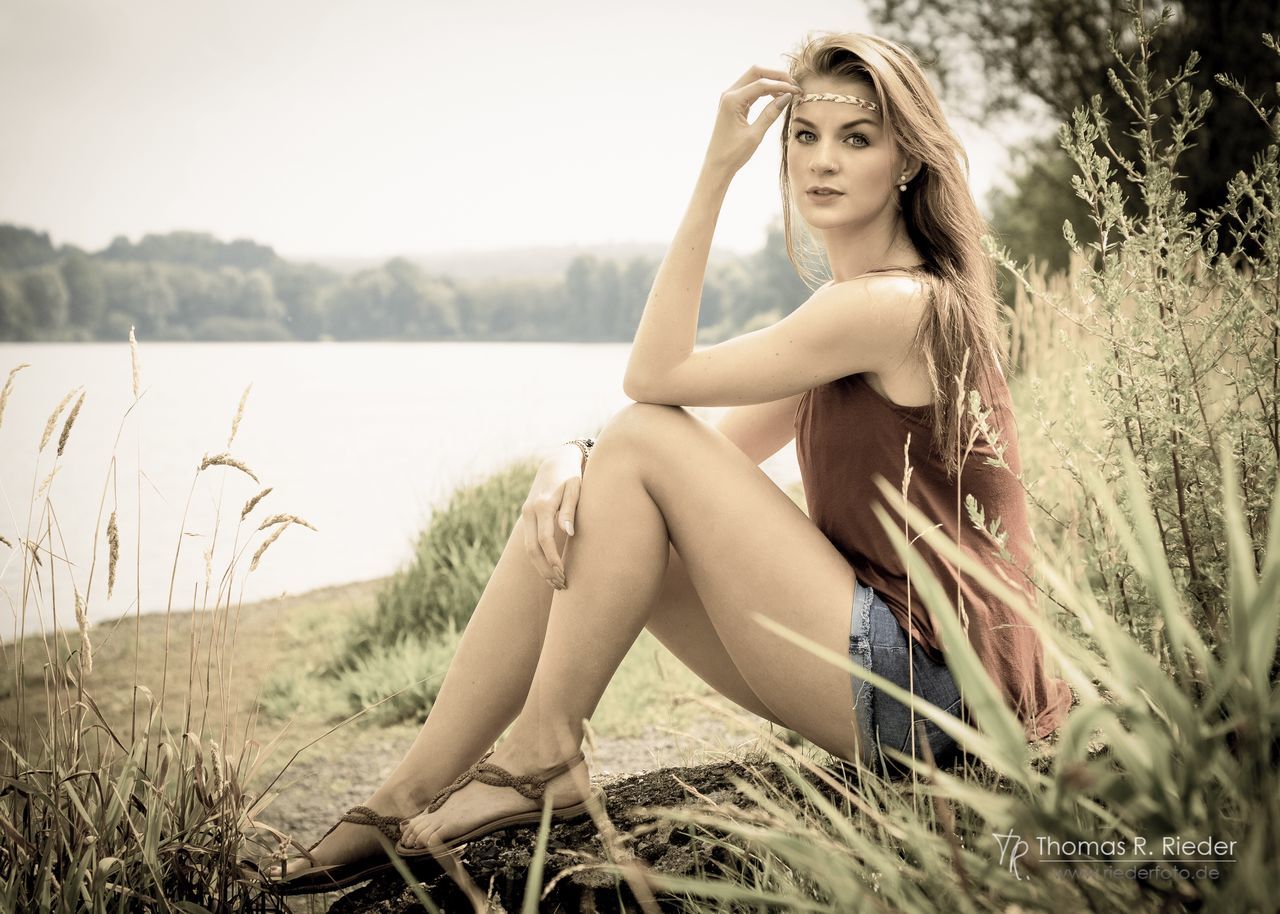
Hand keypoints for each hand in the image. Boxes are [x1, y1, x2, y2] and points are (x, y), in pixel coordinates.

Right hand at [520, 445, 582, 588]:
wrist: (555, 463)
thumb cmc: (572, 477)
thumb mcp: (576, 489)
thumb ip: (570, 510)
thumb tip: (568, 532)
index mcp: (543, 505)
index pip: (544, 539)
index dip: (552, 559)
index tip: (563, 573)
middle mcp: (530, 511)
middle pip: (531, 548)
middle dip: (545, 569)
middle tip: (561, 584)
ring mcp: (526, 514)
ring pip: (528, 548)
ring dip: (540, 567)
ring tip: (556, 582)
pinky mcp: (527, 517)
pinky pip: (529, 542)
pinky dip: (538, 558)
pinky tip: (549, 569)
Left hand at [703, 65, 801, 173]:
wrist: (717, 166)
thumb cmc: (733, 154)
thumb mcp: (755, 135)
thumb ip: (770, 114)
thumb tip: (787, 96)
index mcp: (732, 100)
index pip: (761, 83)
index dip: (782, 85)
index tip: (798, 91)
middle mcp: (729, 95)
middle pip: (756, 72)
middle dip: (776, 76)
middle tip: (794, 85)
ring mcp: (730, 98)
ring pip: (754, 79)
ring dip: (771, 82)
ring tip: (788, 92)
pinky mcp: (733, 104)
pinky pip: (751, 90)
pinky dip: (765, 90)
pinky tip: (777, 97)